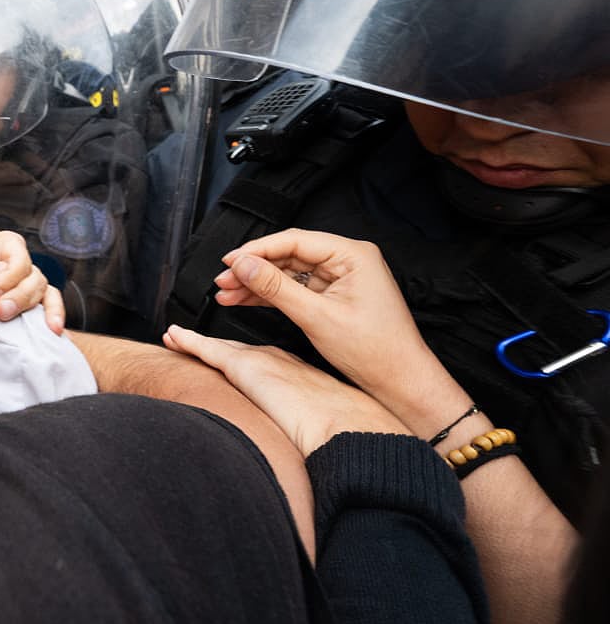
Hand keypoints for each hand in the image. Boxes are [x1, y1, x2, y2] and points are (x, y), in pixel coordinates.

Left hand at [0, 226, 64, 328]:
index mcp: (7, 244)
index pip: (19, 258)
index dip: (8, 278)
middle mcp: (23, 262)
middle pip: (33, 277)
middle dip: (18, 296)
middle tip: (1, 311)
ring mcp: (29, 281)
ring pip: (43, 291)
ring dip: (29, 308)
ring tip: (17, 321)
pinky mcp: (31, 300)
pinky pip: (50, 304)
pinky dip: (53, 315)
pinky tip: (53, 330)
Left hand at [164, 325, 409, 456]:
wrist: (349, 430)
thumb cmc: (345, 435)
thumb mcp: (321, 430)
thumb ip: (304, 431)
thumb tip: (294, 452)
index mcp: (299, 375)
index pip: (261, 364)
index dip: (239, 360)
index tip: (226, 360)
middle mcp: (279, 362)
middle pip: (237, 352)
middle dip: (213, 347)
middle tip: (190, 342)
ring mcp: (262, 361)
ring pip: (218, 348)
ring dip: (195, 342)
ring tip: (174, 337)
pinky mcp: (246, 367)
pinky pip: (208, 351)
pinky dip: (189, 342)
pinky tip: (174, 336)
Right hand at [212, 228, 448, 404]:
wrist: (400, 382)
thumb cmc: (376, 351)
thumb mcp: (317, 317)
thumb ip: (276, 288)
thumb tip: (243, 265)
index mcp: (353, 255)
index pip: (294, 241)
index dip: (256, 250)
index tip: (229, 261)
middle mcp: (348, 261)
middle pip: (288, 255)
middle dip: (253, 269)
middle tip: (223, 281)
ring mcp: (341, 279)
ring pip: (288, 273)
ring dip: (257, 283)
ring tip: (227, 293)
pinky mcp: (334, 296)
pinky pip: (296, 289)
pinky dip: (271, 296)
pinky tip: (246, 299)